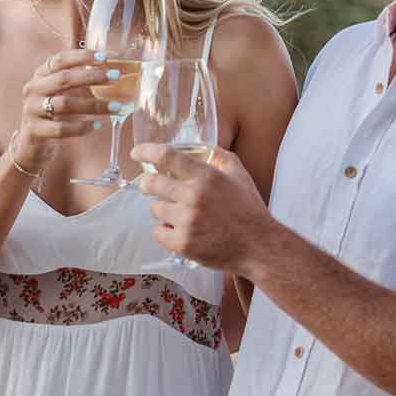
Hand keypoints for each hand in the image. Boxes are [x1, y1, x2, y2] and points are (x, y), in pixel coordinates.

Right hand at [15, 49, 114, 168]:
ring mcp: (32, 109)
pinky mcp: (34, 130)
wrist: (31, 141)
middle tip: (116, 77)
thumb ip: (76, 75)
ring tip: (116, 107)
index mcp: (41, 75)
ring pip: (65, 104)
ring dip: (93, 105)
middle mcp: (33, 89)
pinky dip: (81, 127)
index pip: (60, 59)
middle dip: (92, 76)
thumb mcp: (59, 90)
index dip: (82, 57)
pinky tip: (96, 125)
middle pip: (64, 79)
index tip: (105, 58)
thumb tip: (106, 59)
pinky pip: (60, 128)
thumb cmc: (51, 111)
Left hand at [131, 143, 271, 272]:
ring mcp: (187, 221)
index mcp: (206, 177)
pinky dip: (166, 232)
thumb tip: (200, 148)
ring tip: (181, 216)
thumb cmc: (249, 210)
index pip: (167, 157)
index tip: (136, 153)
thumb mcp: (239, 175)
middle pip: (152, 184)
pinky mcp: (183, 243)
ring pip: (155, 209)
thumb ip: (219, 157)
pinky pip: (158, 233)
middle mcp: (194, 197)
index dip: (147, 152)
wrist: (259, 247)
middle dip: (148, 184)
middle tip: (152, 187)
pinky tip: (181, 231)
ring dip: (163, 211)